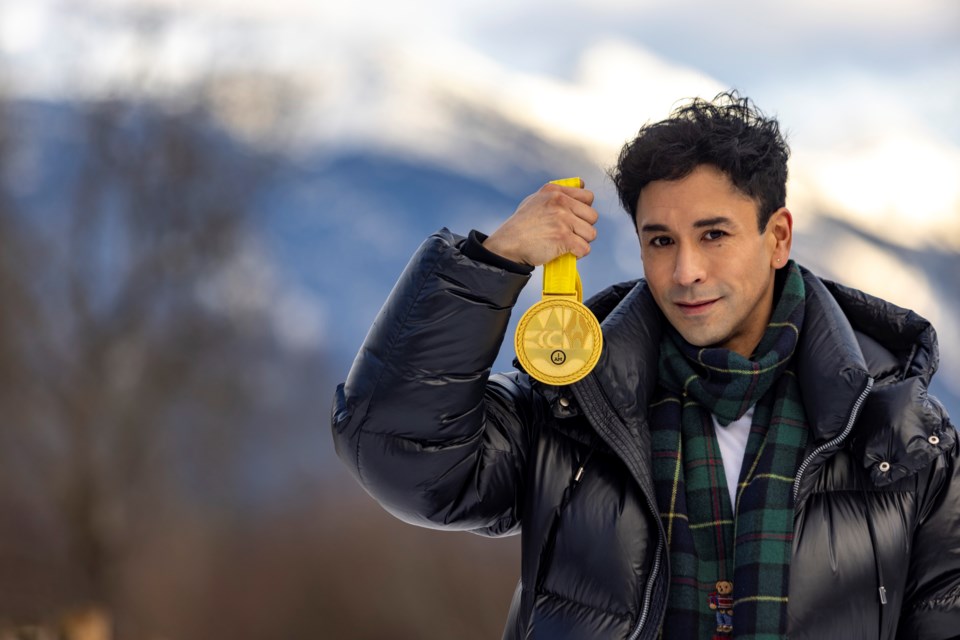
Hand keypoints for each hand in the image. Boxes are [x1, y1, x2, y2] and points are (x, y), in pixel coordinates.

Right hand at [482, 180, 597, 266]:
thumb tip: (580, 186)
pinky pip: (585, 248)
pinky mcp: (563, 238)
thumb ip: (557, 194)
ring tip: (568, 243)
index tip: (575, 218)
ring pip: (591, 233)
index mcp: (554, 191)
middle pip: (592, 216)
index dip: (584, 210)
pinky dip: (578, 253)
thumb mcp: (535, 200)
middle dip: (584, 227)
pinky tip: (567, 252)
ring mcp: (562, 220)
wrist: (508, 244)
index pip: (588, 196)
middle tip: (571, 233)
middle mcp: (560, 202)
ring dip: (582, 241)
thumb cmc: (521, 225)